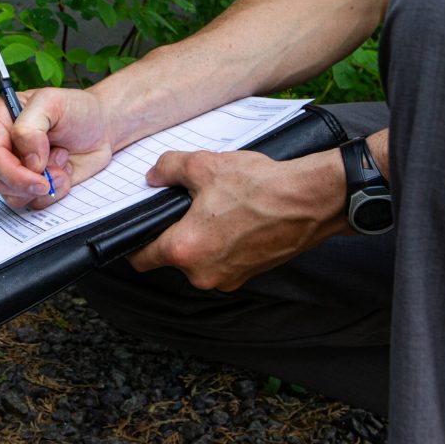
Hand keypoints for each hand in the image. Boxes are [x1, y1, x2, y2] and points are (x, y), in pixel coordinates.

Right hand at [0, 87, 113, 208]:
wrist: (99, 127)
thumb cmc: (75, 109)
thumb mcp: (52, 102)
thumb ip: (31, 127)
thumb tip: (28, 159)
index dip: (13, 169)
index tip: (40, 169)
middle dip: (30, 181)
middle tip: (56, 168)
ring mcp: (12, 167)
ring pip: (12, 196)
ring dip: (45, 185)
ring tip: (61, 162)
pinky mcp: (28, 185)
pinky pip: (32, 203)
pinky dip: (53, 192)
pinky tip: (62, 172)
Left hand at [128, 147, 349, 290]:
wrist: (310, 202)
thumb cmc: (260, 187)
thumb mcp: (203, 165)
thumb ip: (168, 169)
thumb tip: (153, 177)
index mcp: (185, 250)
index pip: (141, 258)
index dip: (134, 241)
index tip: (137, 228)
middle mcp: (203, 273)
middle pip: (171, 256)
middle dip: (173, 231)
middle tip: (184, 204)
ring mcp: (227, 278)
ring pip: (197, 258)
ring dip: (199, 237)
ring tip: (215, 207)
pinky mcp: (247, 275)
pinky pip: (220, 260)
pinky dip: (220, 242)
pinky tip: (233, 218)